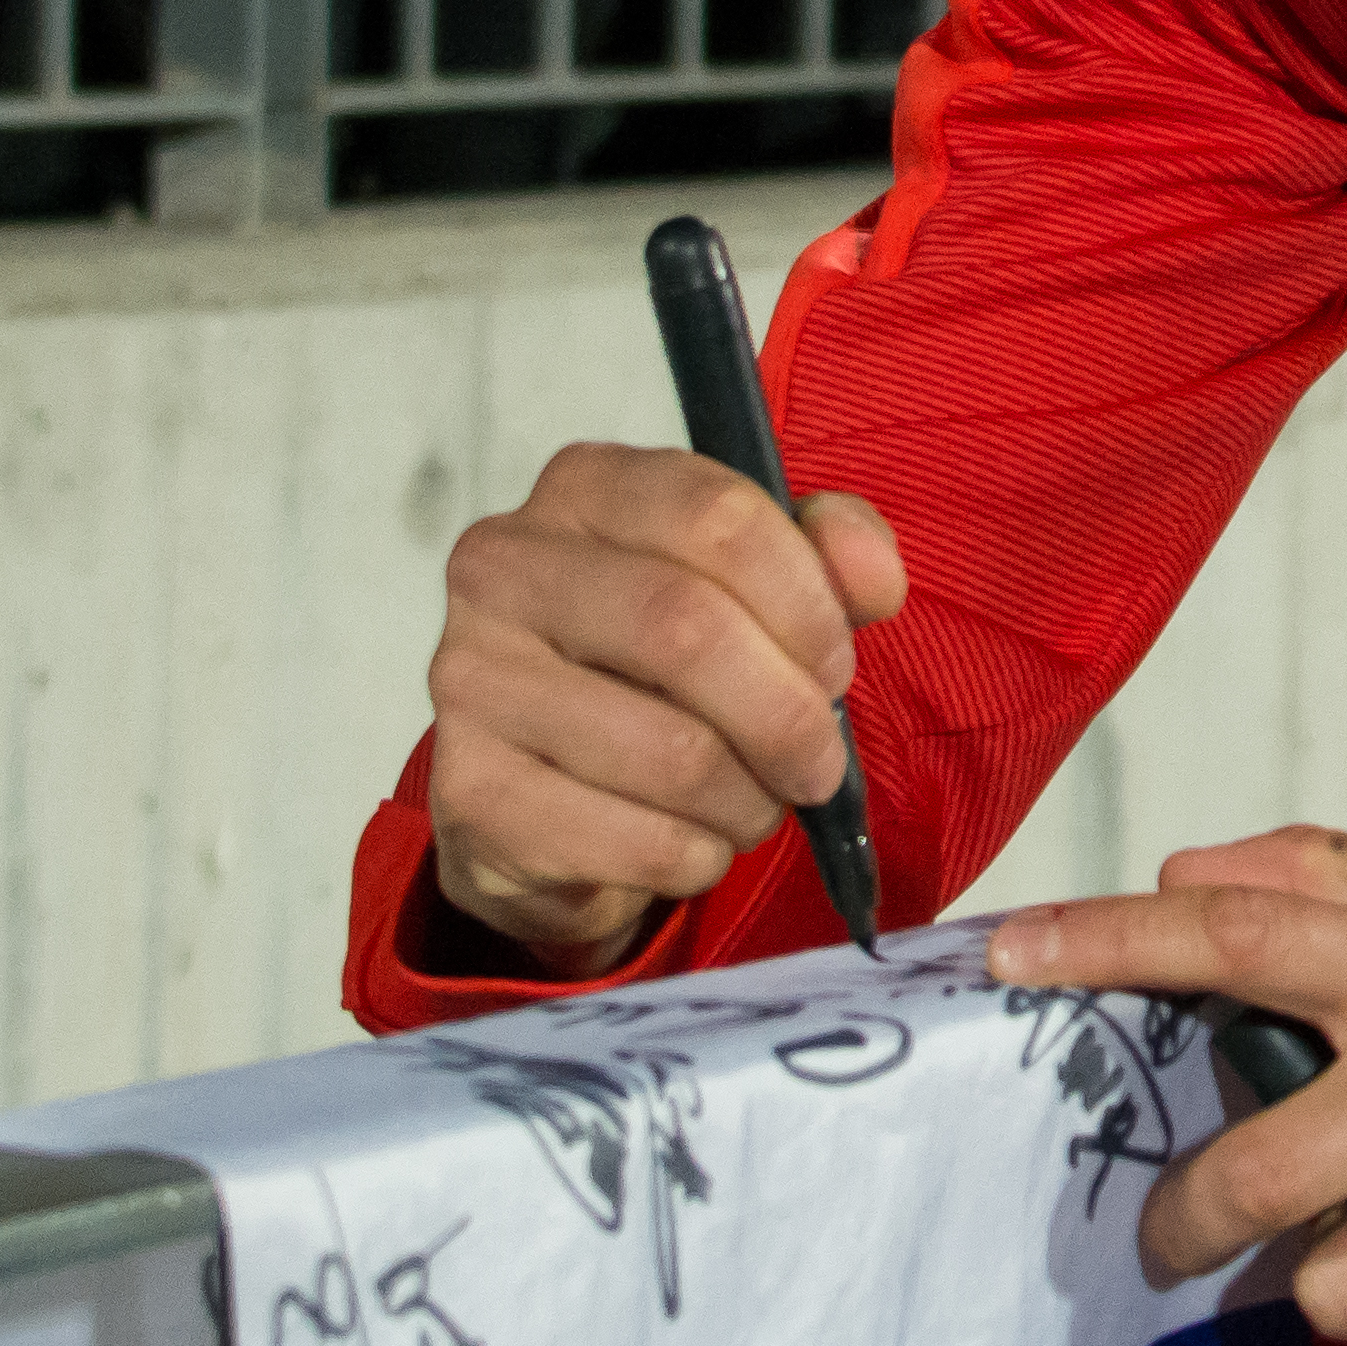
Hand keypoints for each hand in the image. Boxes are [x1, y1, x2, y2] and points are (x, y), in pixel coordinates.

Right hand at [419, 441, 909, 963]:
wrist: (543, 793)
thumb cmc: (660, 670)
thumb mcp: (754, 585)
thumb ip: (825, 556)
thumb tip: (874, 577)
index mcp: (584, 489)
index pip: (717, 516)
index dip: (806, 601)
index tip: (835, 662)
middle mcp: (506, 567)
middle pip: (687, 628)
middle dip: (786, 713)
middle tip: (819, 762)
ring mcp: (472, 679)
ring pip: (670, 751)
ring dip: (749, 799)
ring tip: (756, 804)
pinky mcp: (472, 793)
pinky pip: (634, 839)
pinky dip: (698, 856)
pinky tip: (695, 843)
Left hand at [989, 825, 1346, 1345]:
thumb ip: (1330, 877)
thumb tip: (1187, 876)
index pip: (1232, 941)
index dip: (1104, 947)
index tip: (1003, 957)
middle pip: (1251, 1182)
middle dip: (1181, 1223)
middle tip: (1174, 1227)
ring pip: (1331, 1289)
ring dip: (1312, 1280)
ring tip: (1341, 1246)